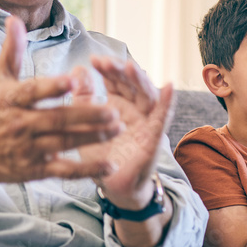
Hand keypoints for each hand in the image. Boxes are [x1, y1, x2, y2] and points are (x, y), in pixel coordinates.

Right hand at [0, 16, 122, 185]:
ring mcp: (29, 149)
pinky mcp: (37, 170)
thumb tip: (14, 18)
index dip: (52, 86)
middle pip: (56, 119)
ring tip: (118, 128)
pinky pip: (65, 171)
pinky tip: (110, 167)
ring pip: (65, 143)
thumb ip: (11, 51)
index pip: (33, 92)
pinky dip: (88, 170)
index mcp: (11, 100)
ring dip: (93, 137)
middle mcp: (20, 125)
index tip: (73, 79)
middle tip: (114, 110)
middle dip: (86, 115)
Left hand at [74, 55, 174, 210]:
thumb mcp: (85, 123)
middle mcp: (135, 109)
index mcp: (118, 104)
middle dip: (121, 71)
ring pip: (148, 96)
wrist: (112, 186)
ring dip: (141, 81)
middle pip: (132, 84)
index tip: (94, 61)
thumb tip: (78, 69)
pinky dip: (167, 103)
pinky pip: (162, 118)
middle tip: (107, 63)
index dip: (108, 69)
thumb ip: (83, 97)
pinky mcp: (154, 138)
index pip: (116, 80)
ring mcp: (146, 122)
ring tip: (132, 68)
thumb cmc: (100, 154)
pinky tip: (169, 87)